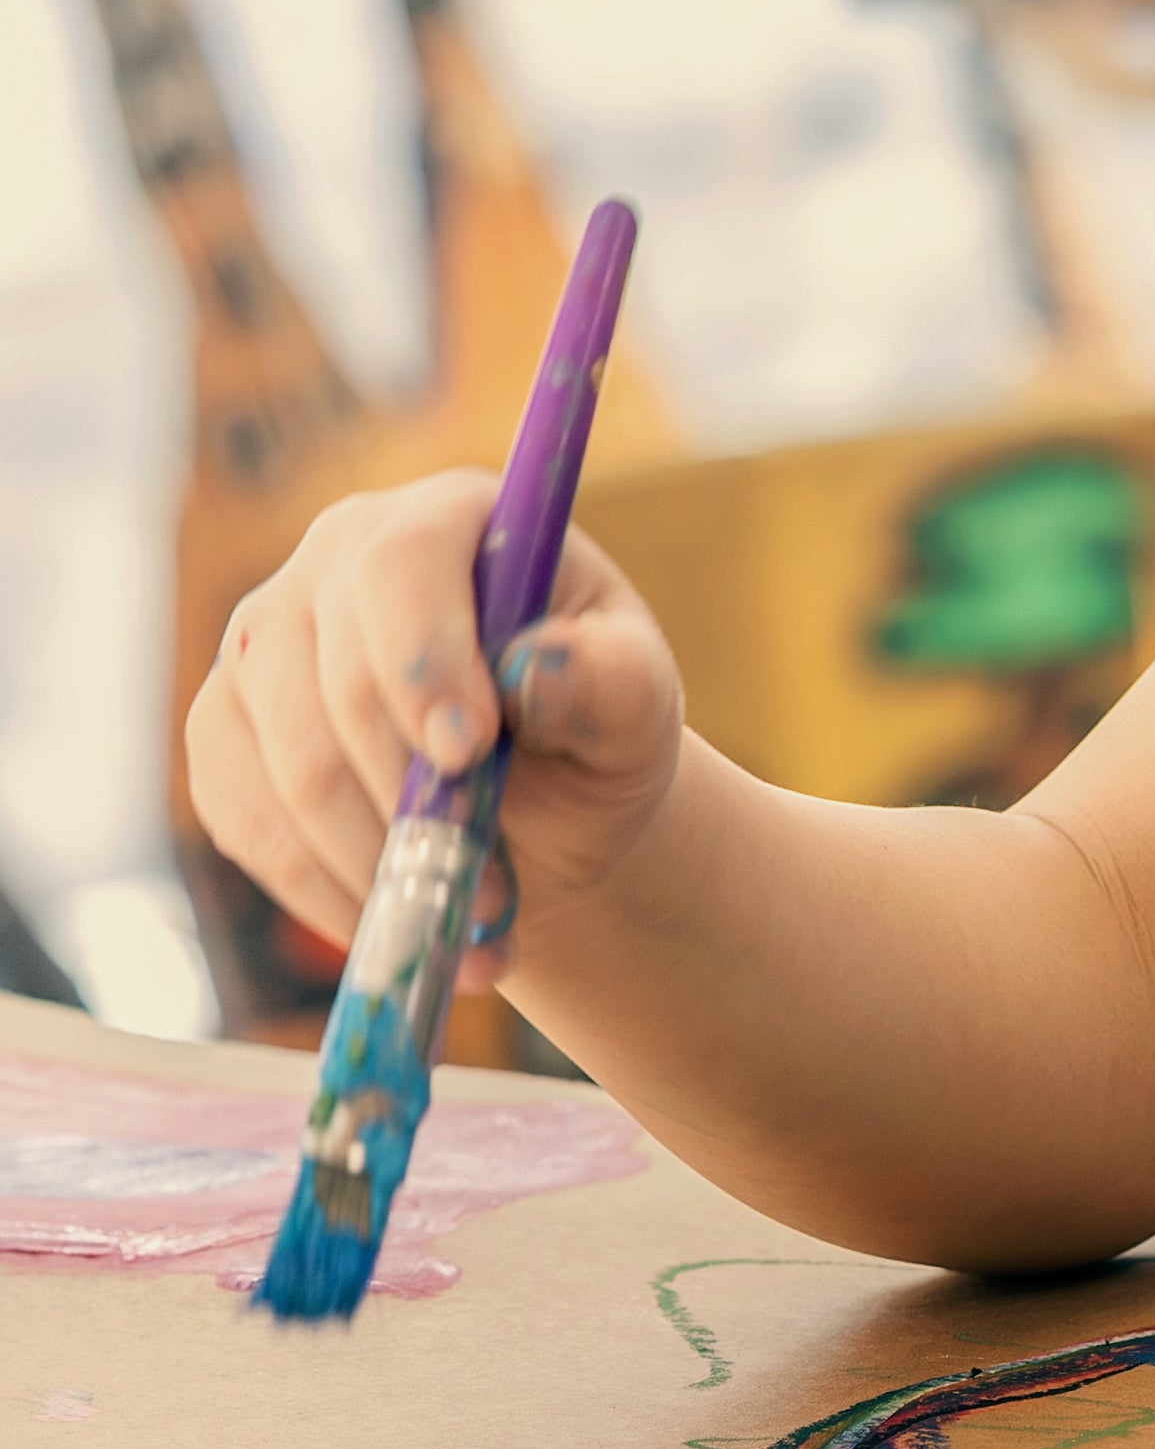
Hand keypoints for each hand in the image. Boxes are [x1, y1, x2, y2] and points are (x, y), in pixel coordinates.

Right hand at [186, 473, 684, 978]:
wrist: (543, 800)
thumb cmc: (593, 727)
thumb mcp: (636, 702)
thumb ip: (609, 680)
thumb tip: (536, 669)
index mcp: (443, 519)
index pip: (401, 568)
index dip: (423, 661)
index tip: (469, 754)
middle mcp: (331, 561)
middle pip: (334, 685)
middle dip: (417, 807)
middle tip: (493, 893)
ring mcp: (262, 644)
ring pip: (287, 771)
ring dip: (379, 867)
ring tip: (466, 930)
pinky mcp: (223, 732)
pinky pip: (248, 823)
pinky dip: (325, 891)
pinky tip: (398, 924)